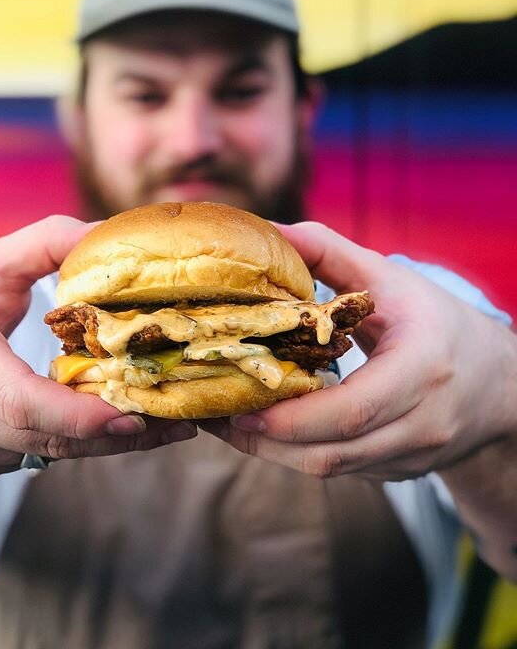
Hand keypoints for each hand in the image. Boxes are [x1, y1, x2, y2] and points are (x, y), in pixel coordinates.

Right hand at [0, 216, 195, 477]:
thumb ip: (46, 242)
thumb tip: (111, 234)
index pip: (20, 399)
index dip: (82, 414)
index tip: (137, 412)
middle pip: (46, 437)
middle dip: (117, 434)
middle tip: (178, 420)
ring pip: (48, 455)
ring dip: (110, 445)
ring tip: (167, 425)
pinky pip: (38, 459)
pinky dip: (83, 445)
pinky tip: (121, 426)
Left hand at [201, 222, 516, 480]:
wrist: (496, 380)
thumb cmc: (438, 323)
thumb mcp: (391, 279)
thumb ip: (329, 253)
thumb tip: (270, 233)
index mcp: (422, 370)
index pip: (354, 409)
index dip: (292, 417)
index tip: (240, 405)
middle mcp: (422, 424)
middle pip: (332, 452)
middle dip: (265, 440)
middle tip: (215, 413)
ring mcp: (412, 456)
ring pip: (330, 468)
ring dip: (273, 451)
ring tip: (228, 421)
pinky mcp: (400, 472)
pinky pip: (340, 469)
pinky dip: (297, 452)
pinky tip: (267, 428)